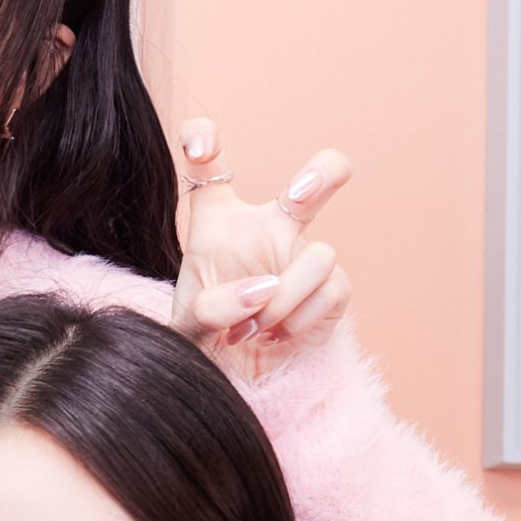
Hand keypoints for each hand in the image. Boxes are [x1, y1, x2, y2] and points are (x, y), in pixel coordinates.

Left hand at [170, 117, 351, 369]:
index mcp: (217, 224)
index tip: (198, 142)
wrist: (237, 379)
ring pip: (321, 253)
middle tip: (307, 189)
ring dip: (286, 296)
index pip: (210, 171)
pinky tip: (276, 336)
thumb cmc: (206, 341)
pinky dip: (301, 318)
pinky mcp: (331, 287)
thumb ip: (210, 308)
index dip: (204, 144)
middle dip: (323, 174)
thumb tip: (261, 290)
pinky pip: (332, 289)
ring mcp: (302, 256)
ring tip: (254, 328)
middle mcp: (266, 229)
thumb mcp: (189, 328)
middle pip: (310, 185)